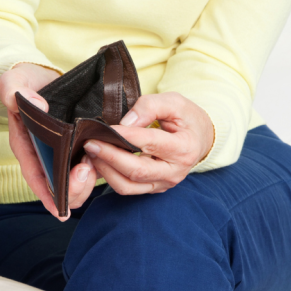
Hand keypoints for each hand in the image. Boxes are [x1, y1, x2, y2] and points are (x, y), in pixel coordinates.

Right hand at [0, 63, 96, 219]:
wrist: (42, 74)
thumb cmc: (25, 83)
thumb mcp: (14, 82)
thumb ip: (13, 91)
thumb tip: (35, 105)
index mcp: (26, 145)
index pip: (35, 175)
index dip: (46, 194)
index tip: (59, 208)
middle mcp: (44, 154)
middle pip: (58, 184)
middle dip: (72, 189)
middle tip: (85, 172)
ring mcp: (63, 151)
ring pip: (75, 179)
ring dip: (87, 180)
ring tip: (95, 166)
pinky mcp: (79, 144)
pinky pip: (90, 163)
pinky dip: (98, 166)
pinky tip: (107, 161)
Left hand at [85, 92, 213, 194]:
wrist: (200, 139)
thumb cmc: (186, 118)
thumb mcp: (174, 102)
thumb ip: (150, 107)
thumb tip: (124, 124)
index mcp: (184, 148)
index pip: (149, 143)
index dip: (124, 136)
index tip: (104, 128)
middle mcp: (174, 171)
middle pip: (135, 170)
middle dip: (109, 156)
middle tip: (90, 142)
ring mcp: (163, 184)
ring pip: (127, 185)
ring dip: (105, 170)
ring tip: (91, 152)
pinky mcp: (153, 188)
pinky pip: (127, 188)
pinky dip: (109, 177)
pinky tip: (99, 162)